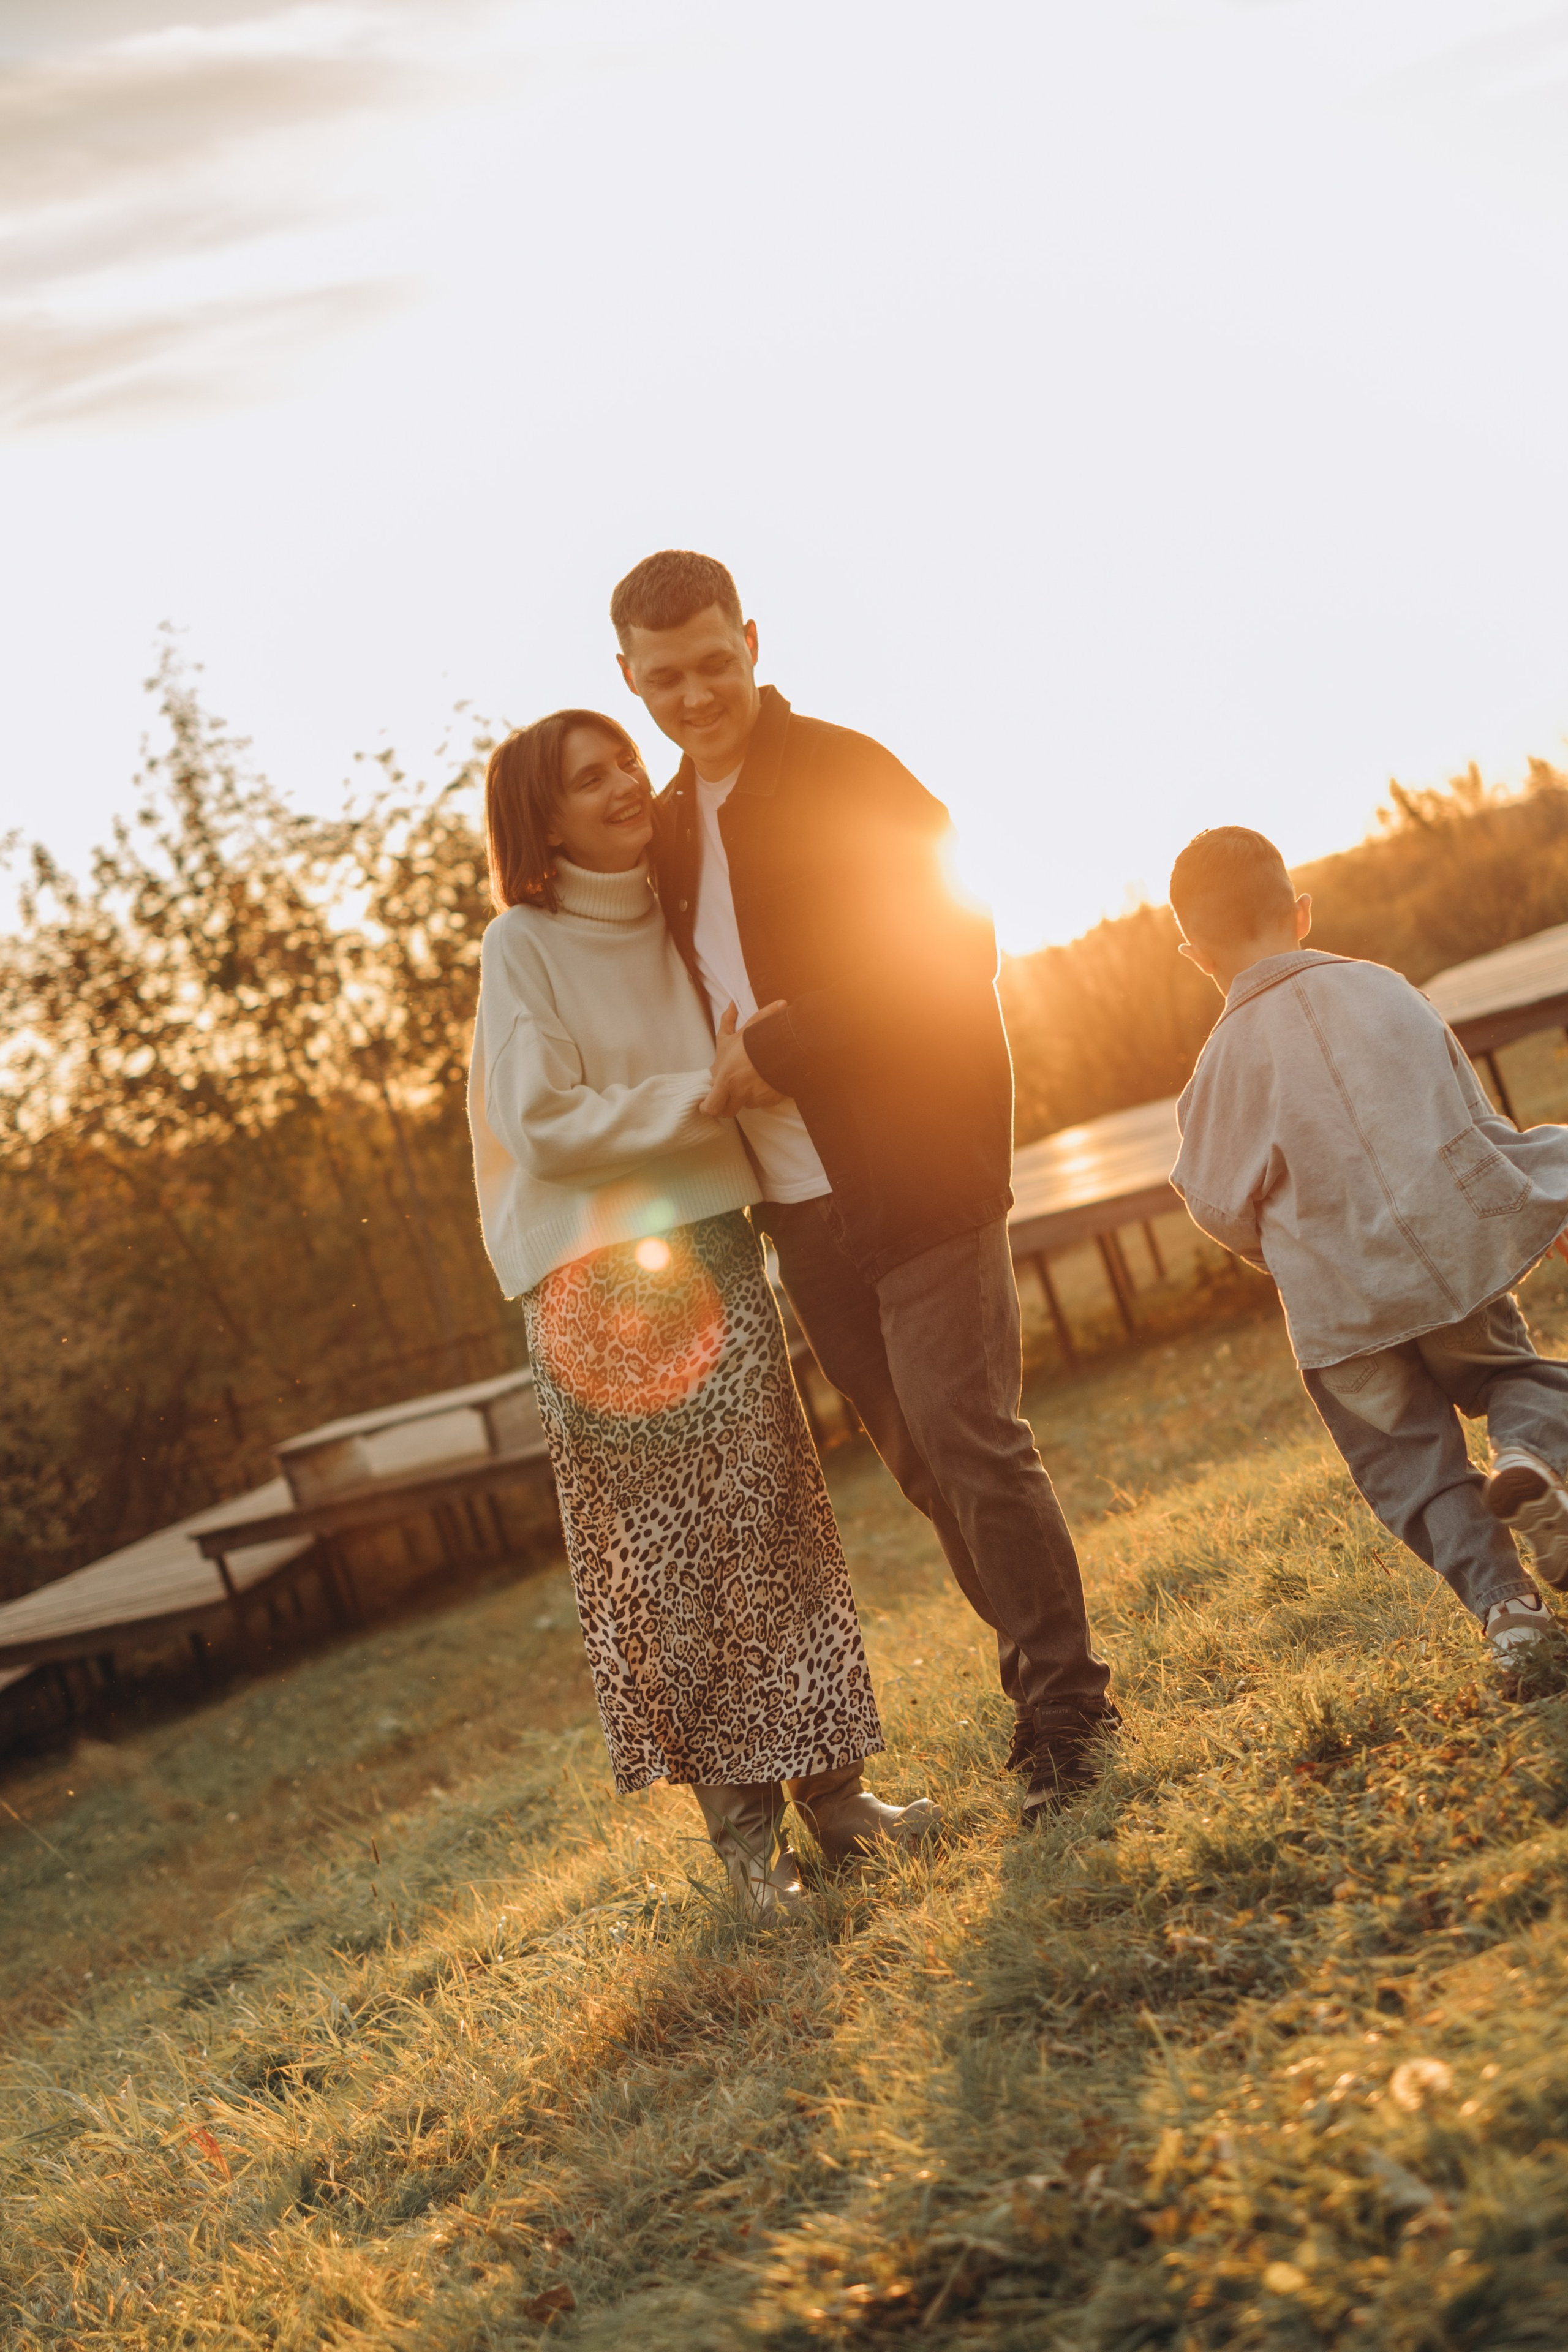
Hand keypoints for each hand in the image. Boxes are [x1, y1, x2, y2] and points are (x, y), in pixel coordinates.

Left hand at [701, 1000, 786, 1116]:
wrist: (784, 1046)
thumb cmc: (753, 1040)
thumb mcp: (736, 1031)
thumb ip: (727, 1024)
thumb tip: (731, 1004)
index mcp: (725, 1080)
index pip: (711, 1107)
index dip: (707, 1107)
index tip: (706, 1104)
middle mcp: (740, 1093)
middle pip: (728, 1111)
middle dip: (726, 1106)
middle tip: (726, 1097)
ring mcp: (757, 1098)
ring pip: (747, 1103)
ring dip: (746, 1095)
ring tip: (752, 1078)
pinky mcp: (772, 1100)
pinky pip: (763, 1100)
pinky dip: (763, 1092)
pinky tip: (765, 1079)